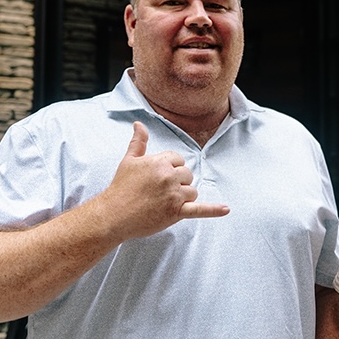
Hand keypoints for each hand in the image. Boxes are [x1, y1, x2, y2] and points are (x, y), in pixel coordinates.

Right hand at [98, 121, 229, 241]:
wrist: (113, 214)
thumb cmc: (120, 187)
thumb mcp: (129, 160)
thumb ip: (138, 141)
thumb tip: (139, 123)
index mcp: (160, 162)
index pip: (178, 160)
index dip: (170, 168)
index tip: (157, 178)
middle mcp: (169, 176)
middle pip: (187, 174)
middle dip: (177, 182)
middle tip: (159, 192)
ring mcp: (174, 195)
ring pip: (192, 191)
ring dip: (183, 197)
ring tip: (163, 202)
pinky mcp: (176, 212)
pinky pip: (200, 210)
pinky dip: (214, 210)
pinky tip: (226, 209)